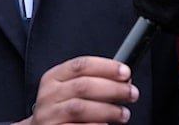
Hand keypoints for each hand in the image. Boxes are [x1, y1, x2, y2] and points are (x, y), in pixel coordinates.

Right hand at [13, 56, 138, 124]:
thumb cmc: (65, 105)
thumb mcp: (72, 87)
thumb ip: (95, 79)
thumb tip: (124, 80)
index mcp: (54, 77)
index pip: (82, 65)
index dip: (107, 67)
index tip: (126, 73)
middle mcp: (48, 94)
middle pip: (83, 86)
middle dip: (113, 89)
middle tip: (131, 94)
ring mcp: (47, 114)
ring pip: (80, 108)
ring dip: (107, 110)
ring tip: (123, 114)